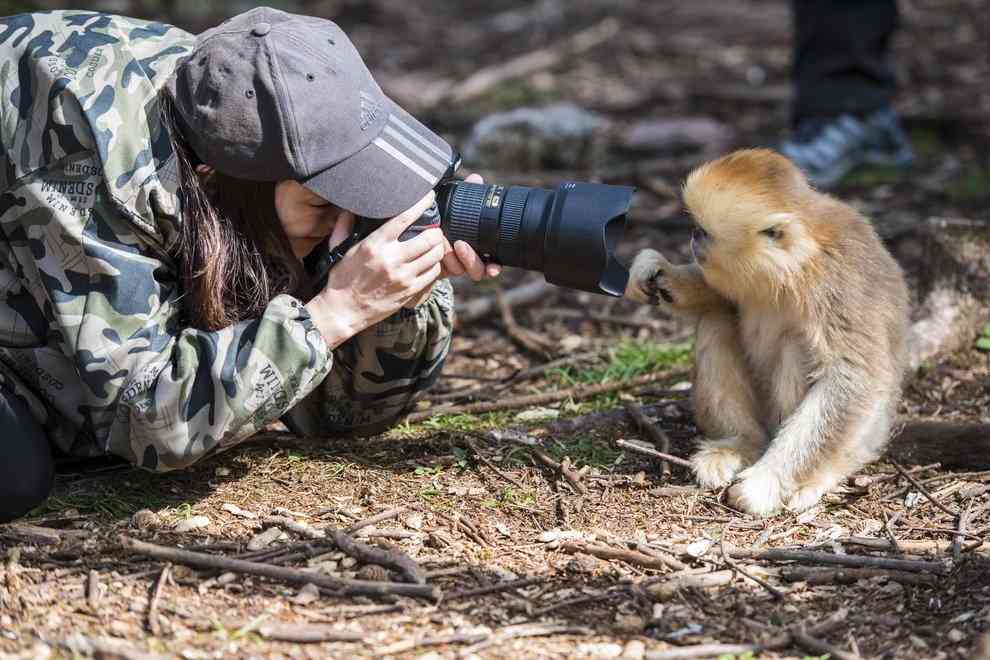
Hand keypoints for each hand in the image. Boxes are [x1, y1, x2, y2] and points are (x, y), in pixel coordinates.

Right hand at [305, 191, 443, 347]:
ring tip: (433, 246)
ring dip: (437, 248)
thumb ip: (344, 226)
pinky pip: (433, 274)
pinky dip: (435, 266)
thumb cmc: (341, 279)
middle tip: (433, 230)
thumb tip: (347, 209)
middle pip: (429, 237)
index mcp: (375, 244)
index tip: (429, 197)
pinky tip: (429, 264)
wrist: (342, 311)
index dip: (421, 204)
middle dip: (435, 231)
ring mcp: (403, 276)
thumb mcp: (338, 249)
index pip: (404, 217)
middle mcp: (392, 258)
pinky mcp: (410, 291)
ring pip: (435, 255)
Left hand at [402, 173, 501, 308]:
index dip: (494, 266)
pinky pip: (442, 274)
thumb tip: (476, 178)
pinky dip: (444, 268)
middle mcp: (464, 258)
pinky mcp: (435, 269)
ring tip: (443, 245)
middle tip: (459, 244)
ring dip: (452, 259)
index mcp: (474, 245)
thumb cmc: (437, 215)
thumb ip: (465, 194)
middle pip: (477, 269)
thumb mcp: (450, 205)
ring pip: (460, 271)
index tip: (494, 265)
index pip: (490, 262)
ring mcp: (450, 264)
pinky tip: (441, 263)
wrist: (412, 227)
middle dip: (470, 259)